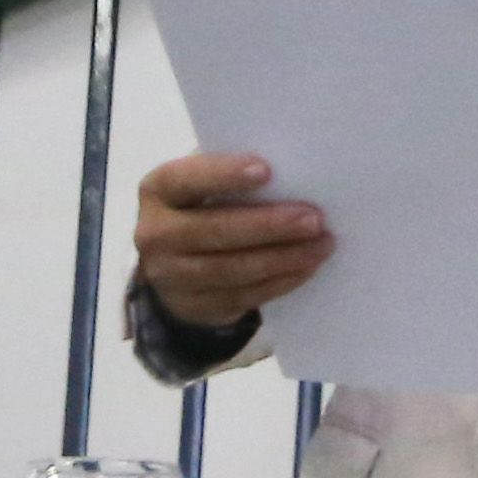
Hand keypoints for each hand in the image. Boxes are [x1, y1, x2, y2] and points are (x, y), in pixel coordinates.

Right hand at [131, 151, 330, 329]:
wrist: (175, 261)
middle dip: (269, 225)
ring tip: (322, 244)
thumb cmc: (206, 203)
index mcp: (158, 190)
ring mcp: (169, 277)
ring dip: (284, 257)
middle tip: (314, 219)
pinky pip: (241, 296)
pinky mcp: (192, 307)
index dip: (224, 175)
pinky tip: (308, 267)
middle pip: (215, 230)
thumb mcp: (206, 183)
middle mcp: (155, 234)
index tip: (268, 171)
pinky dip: (280, 281)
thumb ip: (234, 175)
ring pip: (232, 269)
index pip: (187, 179)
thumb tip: (294, 170)